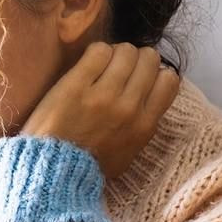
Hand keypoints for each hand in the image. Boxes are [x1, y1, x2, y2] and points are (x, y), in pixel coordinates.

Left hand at [20, 42, 179, 178]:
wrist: (52, 171)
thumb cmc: (89, 166)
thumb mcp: (129, 152)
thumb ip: (142, 124)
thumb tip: (150, 96)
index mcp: (145, 125)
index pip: (169, 80)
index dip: (154, 73)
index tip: (139, 78)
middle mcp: (129, 107)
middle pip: (149, 59)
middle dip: (135, 59)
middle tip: (117, 69)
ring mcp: (103, 95)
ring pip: (125, 51)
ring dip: (114, 53)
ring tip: (100, 66)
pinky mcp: (76, 85)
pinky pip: (98, 51)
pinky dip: (96, 52)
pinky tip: (87, 64)